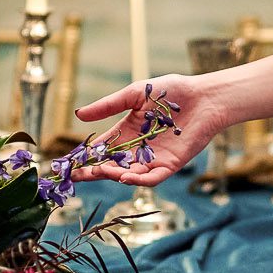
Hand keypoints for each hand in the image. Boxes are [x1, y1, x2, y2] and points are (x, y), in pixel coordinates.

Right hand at [72, 72, 231, 187]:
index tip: (68, 163)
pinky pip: (152, 177)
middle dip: (93, 170)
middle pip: (111, 164)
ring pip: (129, 173)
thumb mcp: (134, 95)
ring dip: (113, 175)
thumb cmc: (171, 91)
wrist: (204, 96)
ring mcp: (153, 159)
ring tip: (98, 172)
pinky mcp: (170, 165)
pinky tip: (124, 177)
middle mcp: (137, 149)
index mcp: (126, 132)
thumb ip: (108, 106)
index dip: (85, 155)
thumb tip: (78, 114)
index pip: (102, 148)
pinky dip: (138, 180)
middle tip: (76, 175)